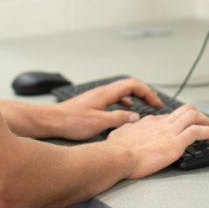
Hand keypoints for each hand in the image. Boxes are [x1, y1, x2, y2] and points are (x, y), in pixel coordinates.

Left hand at [50, 78, 166, 140]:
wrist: (52, 121)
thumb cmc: (71, 122)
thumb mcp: (99, 123)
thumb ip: (119, 119)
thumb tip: (137, 117)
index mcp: (106, 93)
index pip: (133, 84)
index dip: (148, 92)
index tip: (157, 104)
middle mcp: (103, 91)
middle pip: (129, 86)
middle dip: (145, 93)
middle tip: (156, 104)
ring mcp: (98, 96)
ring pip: (122, 92)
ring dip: (136, 97)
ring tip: (145, 107)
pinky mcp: (93, 103)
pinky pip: (115, 98)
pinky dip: (125, 102)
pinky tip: (126, 111)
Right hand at [107, 104, 208, 178]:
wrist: (118, 156)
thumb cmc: (115, 149)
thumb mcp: (120, 133)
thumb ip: (128, 129)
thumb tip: (128, 128)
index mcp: (149, 122)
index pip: (170, 116)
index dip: (179, 120)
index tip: (183, 126)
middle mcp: (162, 123)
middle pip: (185, 110)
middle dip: (198, 115)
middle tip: (203, 122)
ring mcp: (170, 132)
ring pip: (195, 117)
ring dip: (206, 122)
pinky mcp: (176, 143)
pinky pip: (198, 132)